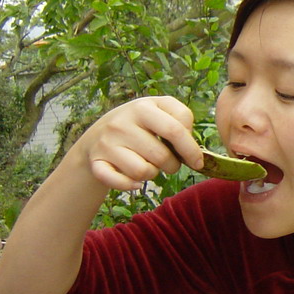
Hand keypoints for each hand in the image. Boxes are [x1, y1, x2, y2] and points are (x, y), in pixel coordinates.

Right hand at [73, 96, 200, 190]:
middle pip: (162, 156)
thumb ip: (182, 120)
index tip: (196, 160)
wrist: (98, 135)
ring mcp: (107, 143)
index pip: (176, 130)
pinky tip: (134, 182)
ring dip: (152, 174)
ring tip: (148, 164)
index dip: (191, 150)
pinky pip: (120, 182)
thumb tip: (191, 147)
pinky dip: (130, 185)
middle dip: (173, 165)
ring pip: (143, 171)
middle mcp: (122, 123)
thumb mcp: (160, 111)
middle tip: (169, 163)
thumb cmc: (141, 125)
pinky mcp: (96, 162)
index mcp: (143, 107)